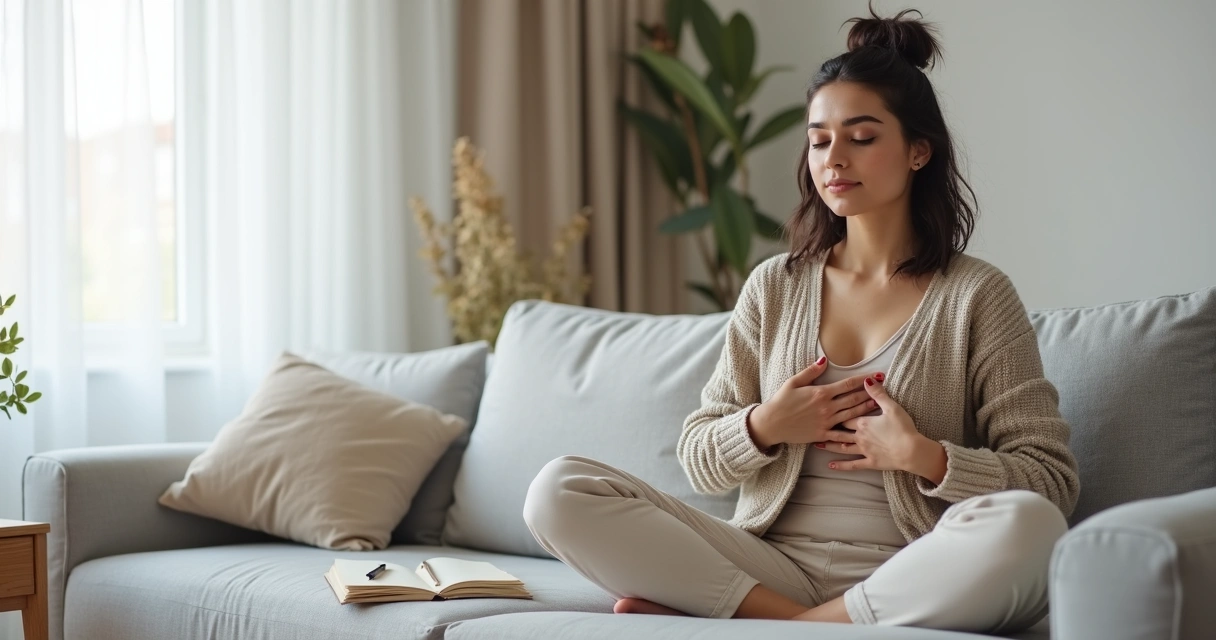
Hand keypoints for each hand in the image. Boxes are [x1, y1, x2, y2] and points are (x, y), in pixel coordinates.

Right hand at [748, 357, 882, 449]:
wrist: (771, 423)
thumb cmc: (780, 401)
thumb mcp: (793, 382)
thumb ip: (811, 372)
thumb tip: (825, 360)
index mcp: (821, 393)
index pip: (847, 384)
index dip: (864, 380)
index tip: (877, 375)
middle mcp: (826, 407)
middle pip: (853, 399)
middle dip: (870, 392)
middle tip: (884, 387)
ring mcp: (825, 422)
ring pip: (851, 415)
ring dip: (866, 409)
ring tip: (879, 404)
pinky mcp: (822, 434)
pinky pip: (841, 434)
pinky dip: (853, 432)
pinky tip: (864, 430)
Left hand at [814, 376, 934, 474]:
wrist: (912, 451)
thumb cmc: (903, 428)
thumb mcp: (892, 407)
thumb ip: (878, 394)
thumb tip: (867, 380)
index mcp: (862, 423)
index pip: (845, 415)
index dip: (836, 412)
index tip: (825, 409)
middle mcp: (859, 437)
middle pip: (840, 431)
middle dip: (828, 428)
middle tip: (815, 426)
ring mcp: (863, 451)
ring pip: (842, 447)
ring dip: (829, 446)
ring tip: (816, 445)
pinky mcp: (870, 463)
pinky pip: (852, 465)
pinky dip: (841, 465)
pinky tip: (830, 465)